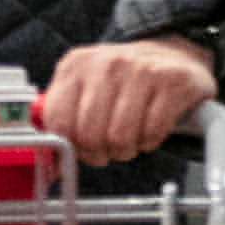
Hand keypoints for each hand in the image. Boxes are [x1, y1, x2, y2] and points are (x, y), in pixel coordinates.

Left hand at [43, 36, 218, 164]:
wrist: (172, 56)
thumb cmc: (122, 82)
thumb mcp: (84, 89)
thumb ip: (63, 120)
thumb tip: (51, 167)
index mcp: (75, 65)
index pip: (57, 121)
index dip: (68, 147)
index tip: (78, 150)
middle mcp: (106, 63)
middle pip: (89, 135)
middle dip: (98, 154)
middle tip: (106, 149)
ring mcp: (140, 70)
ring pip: (120, 138)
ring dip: (125, 150)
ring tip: (128, 140)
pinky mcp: (171, 81)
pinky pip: (152, 132)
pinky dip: (150, 142)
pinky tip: (148, 128)